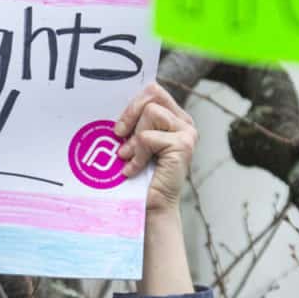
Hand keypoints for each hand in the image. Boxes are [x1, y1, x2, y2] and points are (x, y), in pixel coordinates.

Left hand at [115, 81, 197, 217]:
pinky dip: (136, 155)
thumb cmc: (139, 174)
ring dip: (134, 139)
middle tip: (118, 135)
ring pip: (150, 114)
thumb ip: (134, 121)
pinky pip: (148, 137)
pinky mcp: (183, 145)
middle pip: (153, 95)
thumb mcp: (134, 141)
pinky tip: (134, 169)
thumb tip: (111, 99)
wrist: (150, 206)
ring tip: (129, 157)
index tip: (120, 126)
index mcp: (175, 117)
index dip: (133, 104)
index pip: (153, 91)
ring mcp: (187, 132)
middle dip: (130, 114)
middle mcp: (185, 122)